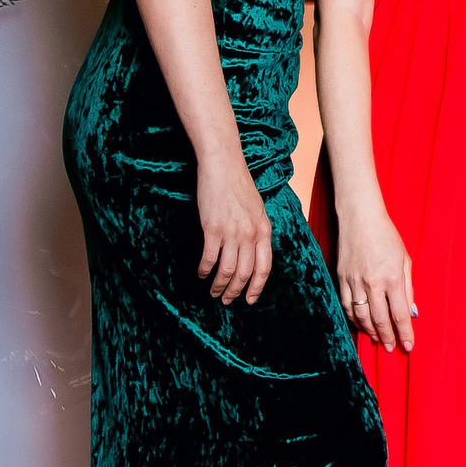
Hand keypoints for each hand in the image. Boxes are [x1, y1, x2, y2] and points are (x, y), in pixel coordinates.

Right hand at [198, 154, 272, 306]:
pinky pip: (209, 258)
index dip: (257, 287)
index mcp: (264, 231)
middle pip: (245, 273)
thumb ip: (257, 232)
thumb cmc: (239, 185)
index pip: (264, 268)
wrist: (224, 165)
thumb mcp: (258, 210)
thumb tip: (254, 253)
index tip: (250, 300)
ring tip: (213, 292)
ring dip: (219, 285)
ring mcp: (232, 232)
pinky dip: (204, 270)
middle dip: (236, 291)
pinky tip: (201, 274)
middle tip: (227, 300)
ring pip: (227, 271)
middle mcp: (251, 234)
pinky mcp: (213, 229)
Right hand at [336, 201, 415, 350]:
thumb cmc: (386, 236)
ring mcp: (355, 282)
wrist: (359, 218)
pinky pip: (347, 306)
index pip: (399, 314)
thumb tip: (411, 312)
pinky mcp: (342, 279)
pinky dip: (354, 319)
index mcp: (392, 278)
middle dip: (387, 338)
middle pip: (379, 320)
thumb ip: (408, 288)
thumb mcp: (405, 260)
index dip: (404, 333)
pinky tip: (361, 324)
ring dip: (370, 331)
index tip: (408, 346)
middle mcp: (373, 283)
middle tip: (391, 348)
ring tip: (378, 340)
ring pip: (361, 317)